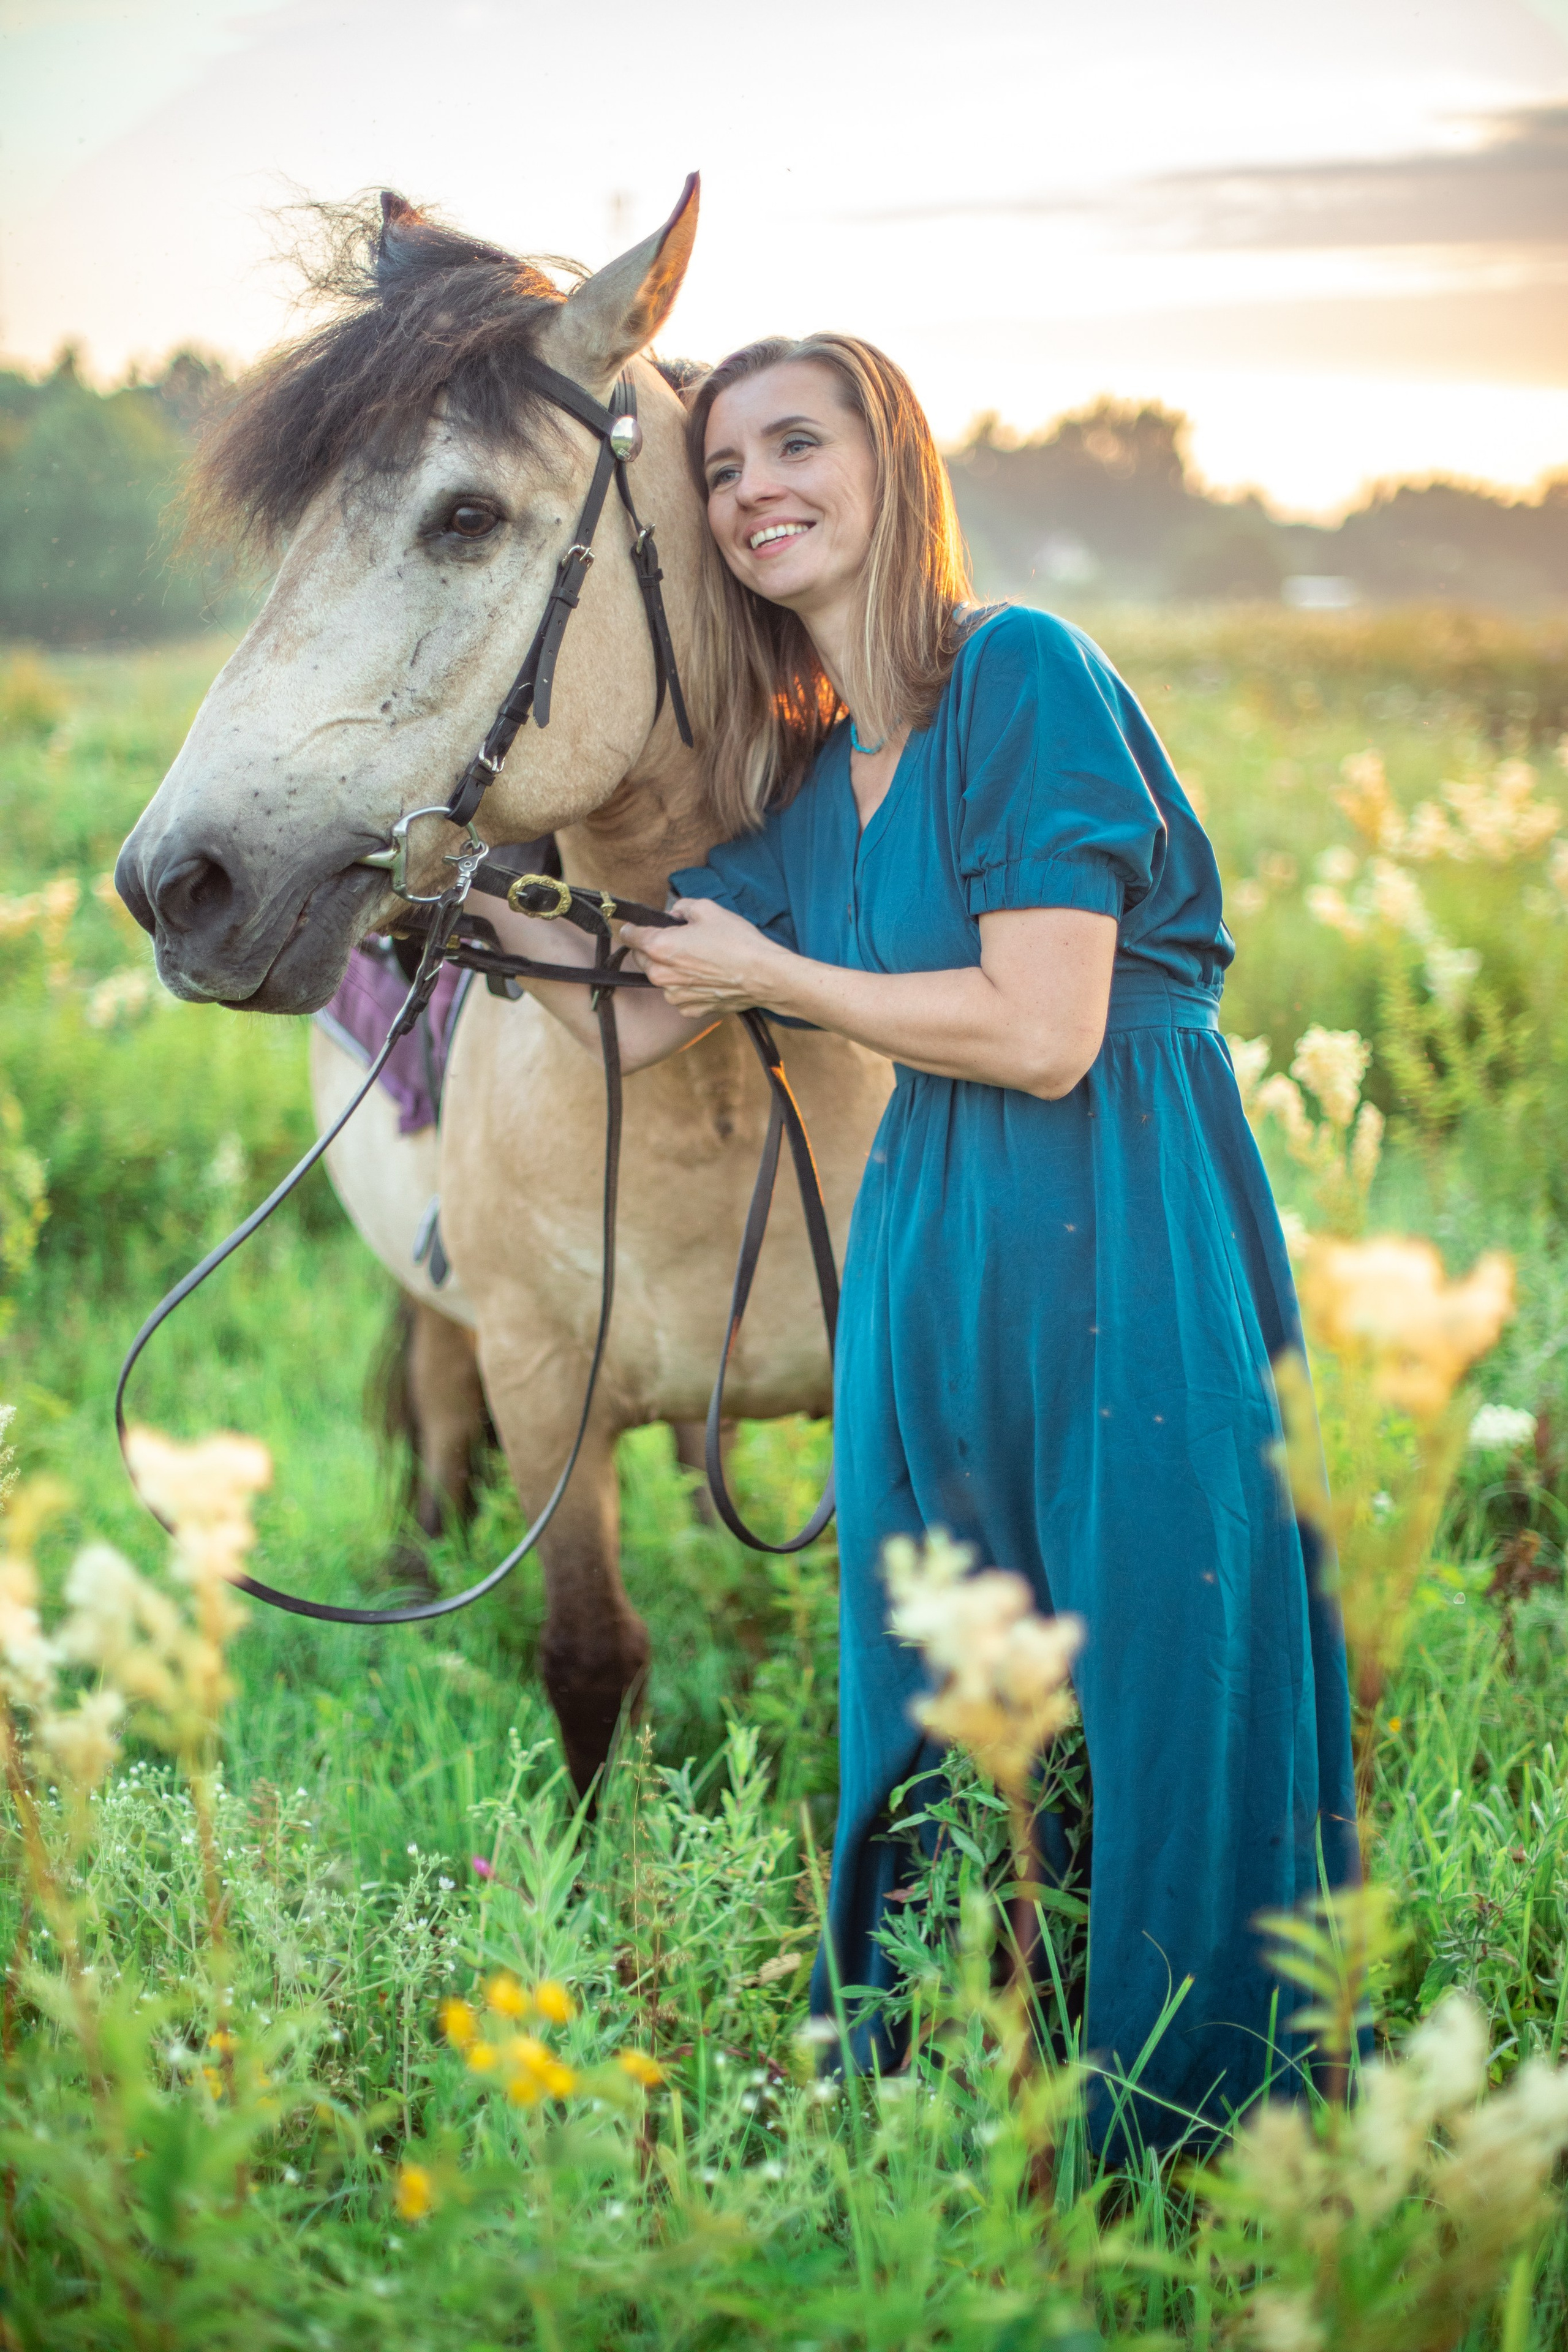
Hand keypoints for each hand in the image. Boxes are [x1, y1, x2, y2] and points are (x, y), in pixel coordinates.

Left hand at [619, 897, 782, 1013]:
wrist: (763, 976)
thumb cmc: (737, 942)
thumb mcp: (708, 909)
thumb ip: (683, 907)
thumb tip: (675, 912)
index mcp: (660, 947)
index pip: (630, 937)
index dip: (631, 929)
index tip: (633, 928)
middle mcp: (661, 975)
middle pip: (643, 960)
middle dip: (652, 949)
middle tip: (675, 941)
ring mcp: (675, 996)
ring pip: (662, 979)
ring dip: (671, 969)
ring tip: (697, 960)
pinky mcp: (690, 1009)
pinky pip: (679, 995)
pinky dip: (687, 987)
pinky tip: (706, 977)